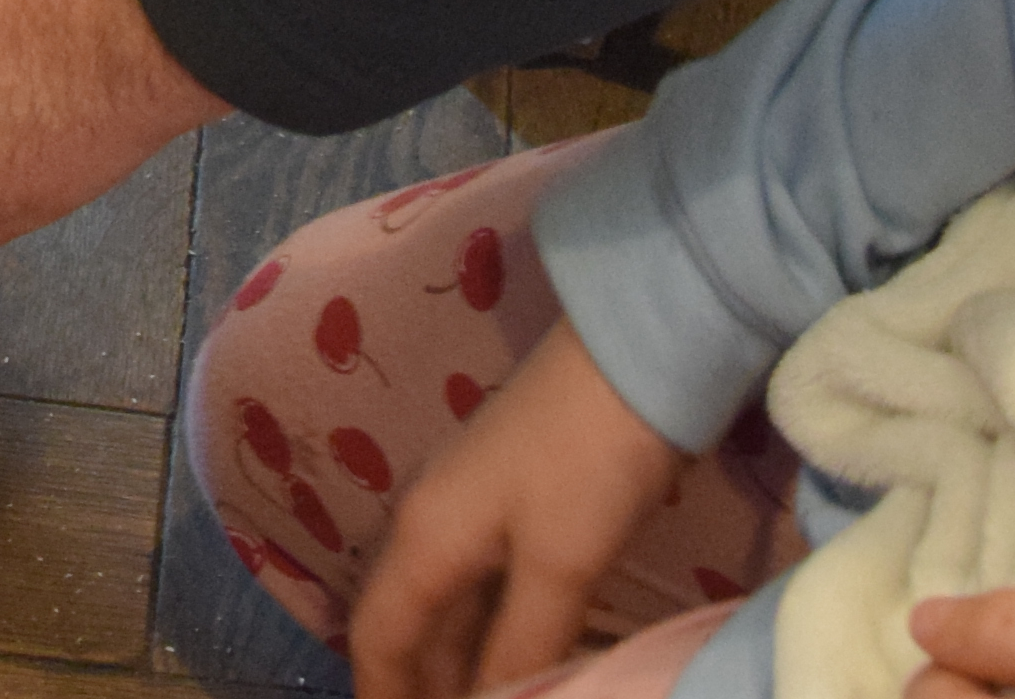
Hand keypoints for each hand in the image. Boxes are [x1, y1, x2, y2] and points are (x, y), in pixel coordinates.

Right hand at [341, 322, 688, 698]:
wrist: (637, 350)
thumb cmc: (588, 457)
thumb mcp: (559, 563)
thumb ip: (520, 647)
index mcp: (427, 538)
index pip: (378, 635)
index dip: (381, 696)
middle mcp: (436, 522)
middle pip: (413, 624)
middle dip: (428, 685)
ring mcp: (478, 505)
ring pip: (455, 606)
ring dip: (465, 662)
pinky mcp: (523, 498)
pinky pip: (491, 585)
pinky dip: (500, 631)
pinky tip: (532, 658)